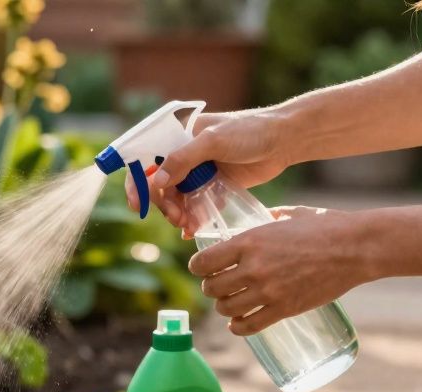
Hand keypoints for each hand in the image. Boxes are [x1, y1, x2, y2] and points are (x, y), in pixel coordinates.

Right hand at [125, 110, 291, 227]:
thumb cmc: (250, 132)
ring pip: (175, 197)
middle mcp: (183, 152)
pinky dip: (191, 217)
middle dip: (162, 203)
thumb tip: (156, 181)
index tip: (137, 203)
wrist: (284, 140)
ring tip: (186, 225)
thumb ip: (184, 159)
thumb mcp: (214, 141)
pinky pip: (193, 204)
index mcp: (177, 134)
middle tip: (176, 217)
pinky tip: (192, 229)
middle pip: (158, 183)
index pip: (145, 157)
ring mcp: (197, 169)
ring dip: (176, 213)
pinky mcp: (212, 184)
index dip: (137, 180)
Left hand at [189, 207, 372, 335]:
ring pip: (226, 309)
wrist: (356, 247)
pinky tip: (237, 322)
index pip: (203, 262)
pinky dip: (237, 327)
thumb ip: (265, 220)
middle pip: (211, 288)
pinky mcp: (284, 309)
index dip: (198, 267)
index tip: (203, 268)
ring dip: (225, 307)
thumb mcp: (287, 216)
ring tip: (231, 301)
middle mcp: (253, 268)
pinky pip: (248, 326)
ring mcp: (268, 291)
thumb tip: (255, 224)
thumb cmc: (325, 226)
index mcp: (249, 241)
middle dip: (212, 287)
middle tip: (220, 285)